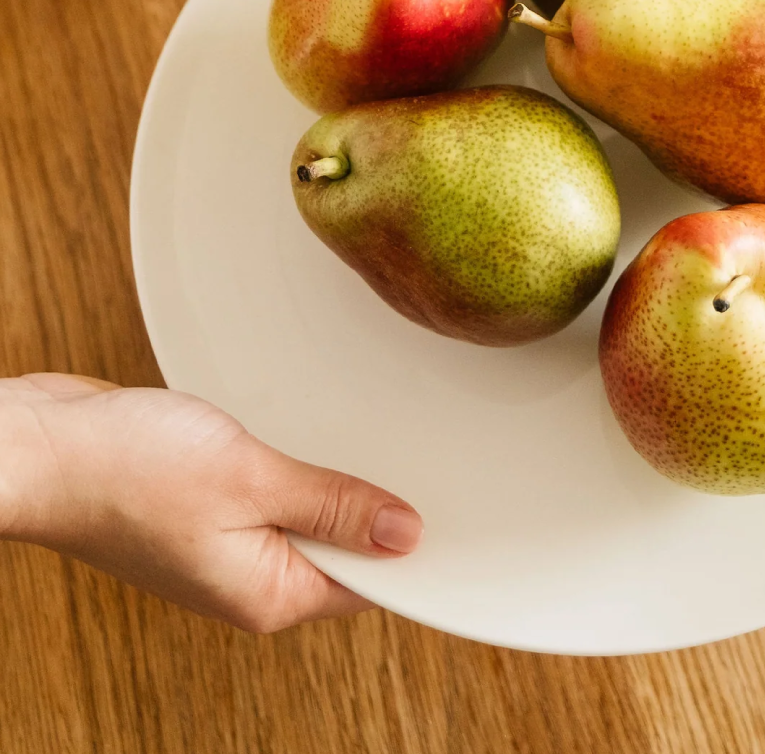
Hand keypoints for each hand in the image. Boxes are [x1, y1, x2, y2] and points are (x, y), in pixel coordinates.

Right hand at [0, 373, 421, 631]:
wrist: (40, 446)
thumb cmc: (128, 468)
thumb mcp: (251, 480)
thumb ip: (330, 506)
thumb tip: (404, 535)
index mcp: (268, 593)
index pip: (368, 585)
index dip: (414, 546)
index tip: (459, 507)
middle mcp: (250, 579)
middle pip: (343, 552)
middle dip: (381, 509)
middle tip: (427, 457)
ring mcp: (227, 545)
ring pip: (309, 517)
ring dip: (338, 483)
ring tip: (378, 438)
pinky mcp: (208, 509)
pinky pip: (275, 495)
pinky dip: (300, 468)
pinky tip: (318, 434)